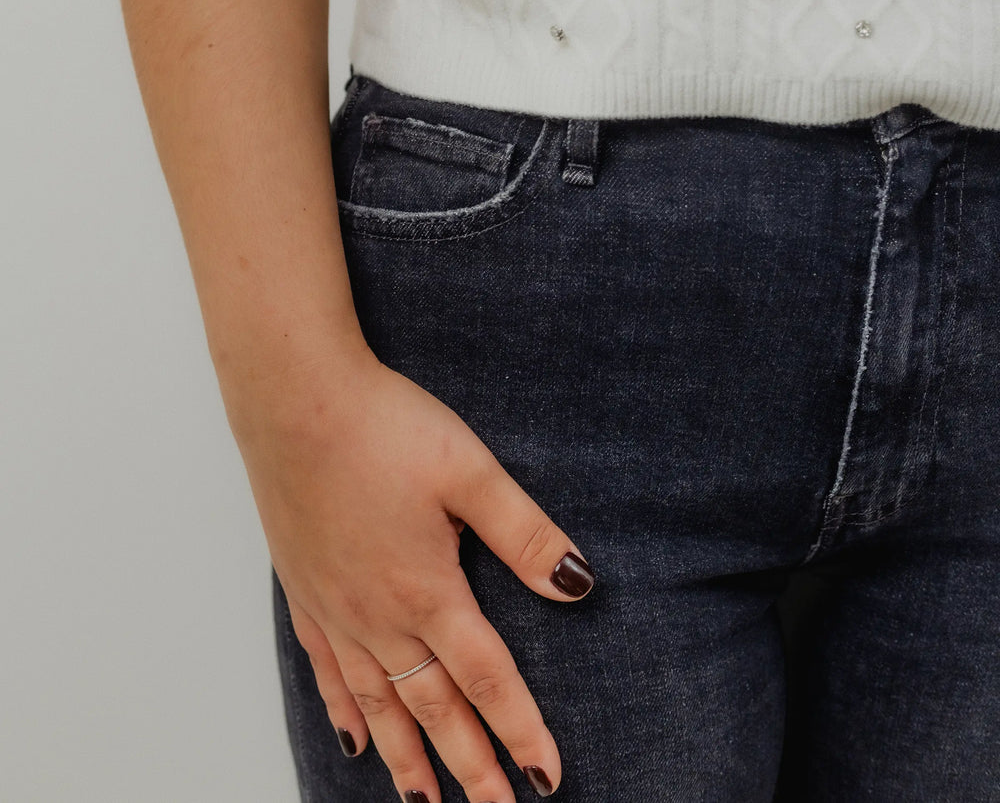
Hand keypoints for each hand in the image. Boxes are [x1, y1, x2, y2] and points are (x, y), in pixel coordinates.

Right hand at [237, 348, 595, 801]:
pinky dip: (345, 712)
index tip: (545, 780)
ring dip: (407, 757)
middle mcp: (379, 614)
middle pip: (434, 708)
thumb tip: (577, 583)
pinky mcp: (304, 588)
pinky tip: (355, 738)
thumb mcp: (470, 470)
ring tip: (424, 802)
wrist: (294, 397)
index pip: (487, 681)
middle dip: (468, 769)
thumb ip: (523, 532)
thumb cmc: (383, 424)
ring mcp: (335, 607)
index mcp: (428, 590)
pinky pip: (327, 671)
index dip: (519, 732)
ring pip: (379, 703)